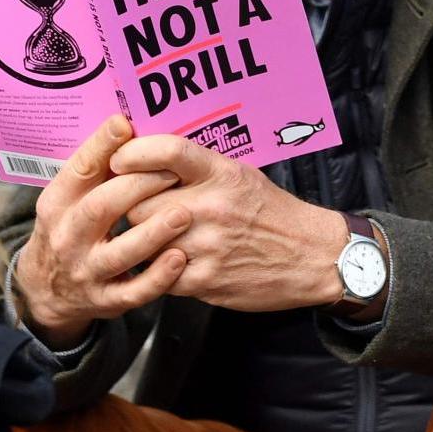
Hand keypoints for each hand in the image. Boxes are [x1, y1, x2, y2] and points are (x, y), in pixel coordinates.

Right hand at [11, 116, 190, 349]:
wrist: (46, 290)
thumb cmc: (73, 226)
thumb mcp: (72, 196)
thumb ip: (98, 165)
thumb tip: (127, 120)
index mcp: (57, 204)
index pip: (78, 171)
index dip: (100, 146)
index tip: (125, 123)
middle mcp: (67, 237)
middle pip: (100, 208)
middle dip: (138, 187)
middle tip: (175, 171)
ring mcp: (85, 271)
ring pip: (119, 252)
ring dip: (152, 232)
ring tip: (183, 213)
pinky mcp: (104, 300)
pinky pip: (133, 291)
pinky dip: (157, 277)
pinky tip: (179, 258)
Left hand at [110, 134, 349, 311]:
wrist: (313, 257)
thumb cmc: (274, 213)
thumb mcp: (243, 176)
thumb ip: (200, 170)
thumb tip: (151, 160)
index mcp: (223, 174)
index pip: (167, 151)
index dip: (133, 153)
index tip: (119, 160)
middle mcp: (212, 207)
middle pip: (138, 203)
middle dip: (133, 206)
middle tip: (140, 208)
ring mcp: (206, 245)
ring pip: (142, 241)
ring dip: (143, 241)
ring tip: (157, 238)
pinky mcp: (203, 280)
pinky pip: (157, 273)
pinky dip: (160, 269)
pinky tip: (176, 262)